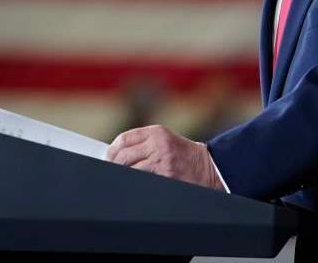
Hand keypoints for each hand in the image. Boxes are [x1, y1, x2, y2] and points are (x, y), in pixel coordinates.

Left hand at [107, 125, 223, 190]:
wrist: (209, 167)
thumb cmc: (185, 155)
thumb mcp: (165, 140)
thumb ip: (143, 143)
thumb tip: (116, 155)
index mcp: (156, 132)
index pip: (124, 139)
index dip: (112, 150)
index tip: (108, 158)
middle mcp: (157, 144)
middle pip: (123, 155)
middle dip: (113, 165)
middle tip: (109, 171)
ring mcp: (161, 160)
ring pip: (129, 169)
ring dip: (122, 174)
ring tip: (118, 179)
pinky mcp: (165, 175)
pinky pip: (141, 179)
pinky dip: (133, 182)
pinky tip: (131, 184)